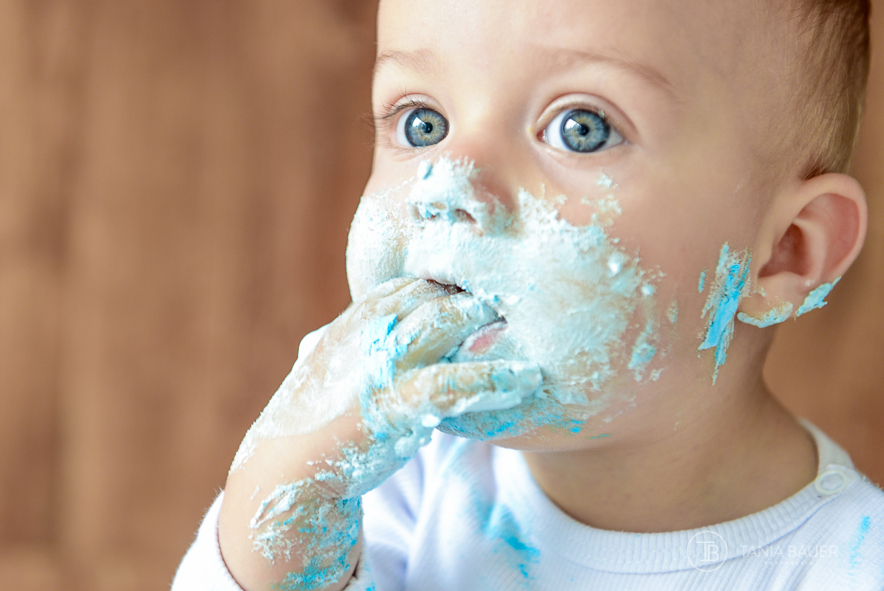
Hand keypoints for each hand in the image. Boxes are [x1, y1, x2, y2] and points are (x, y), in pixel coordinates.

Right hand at [220, 277, 540, 589]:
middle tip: (529, 303)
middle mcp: (375, 327)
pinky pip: (457, 382)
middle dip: (481, 297)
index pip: (419, 283)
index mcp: (363, 314)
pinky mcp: (399, 400)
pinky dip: (495, 378)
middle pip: (440, 295)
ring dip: (493, 324)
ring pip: (449, 322)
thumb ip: (348, 342)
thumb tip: (333, 336)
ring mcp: (386, 361)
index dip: (457, 286)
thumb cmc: (317, 415)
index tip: (494, 290)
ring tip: (541, 330)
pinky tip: (526, 380)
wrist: (290, 464)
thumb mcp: (329, 363)